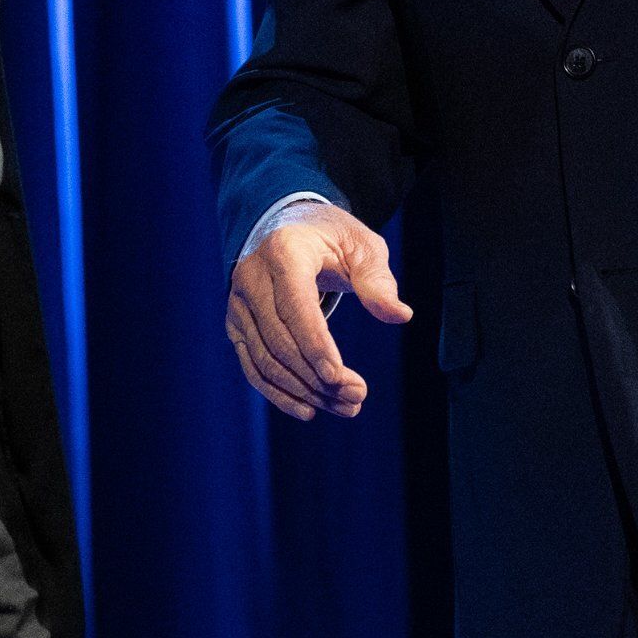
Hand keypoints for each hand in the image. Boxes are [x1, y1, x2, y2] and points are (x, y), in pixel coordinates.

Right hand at [226, 203, 405, 419]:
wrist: (291, 228)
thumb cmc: (333, 237)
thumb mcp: (363, 246)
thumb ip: (378, 280)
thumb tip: (401, 315)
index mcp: (284, 251)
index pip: (295, 306)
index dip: (316, 346)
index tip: (341, 378)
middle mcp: (251, 277)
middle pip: (280, 339)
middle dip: (317, 376)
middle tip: (357, 398)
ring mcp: (238, 303)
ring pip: (265, 359)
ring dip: (303, 390)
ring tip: (344, 407)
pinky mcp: (237, 324)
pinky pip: (253, 366)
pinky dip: (279, 392)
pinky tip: (308, 409)